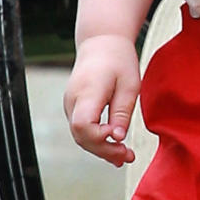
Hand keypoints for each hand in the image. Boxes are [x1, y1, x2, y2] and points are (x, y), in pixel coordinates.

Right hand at [64, 35, 140, 166]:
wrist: (101, 43)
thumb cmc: (118, 61)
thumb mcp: (129, 85)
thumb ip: (122, 112)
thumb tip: (117, 138)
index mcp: (87, 91)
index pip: (83, 125)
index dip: (100, 137)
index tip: (119, 135)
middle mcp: (73, 100)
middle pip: (80, 136)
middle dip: (104, 150)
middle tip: (128, 156)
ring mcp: (70, 105)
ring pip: (80, 136)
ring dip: (101, 149)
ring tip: (125, 156)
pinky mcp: (73, 108)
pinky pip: (82, 130)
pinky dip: (96, 140)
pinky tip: (114, 146)